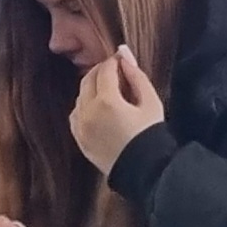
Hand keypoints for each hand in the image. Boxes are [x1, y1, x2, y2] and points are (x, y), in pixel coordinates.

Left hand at [71, 46, 166, 176]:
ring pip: (80, 96)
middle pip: (88, 80)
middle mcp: (88, 112)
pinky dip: (84, 106)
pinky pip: (76, 115)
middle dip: (101, 71)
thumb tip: (124, 55)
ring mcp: (81, 127)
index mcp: (107, 101)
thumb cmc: (151, 135)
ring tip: (108, 90)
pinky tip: (97, 108)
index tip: (122, 59)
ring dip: (92, 88)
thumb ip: (136, 76)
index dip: (114, 61)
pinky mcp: (79, 139)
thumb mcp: (151, 102)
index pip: (105, 70)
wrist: (145, 171)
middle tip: (115, 71)